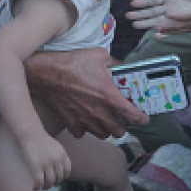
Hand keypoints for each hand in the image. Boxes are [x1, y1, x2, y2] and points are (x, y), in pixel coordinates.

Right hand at [20, 132, 71, 190]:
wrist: (31, 133)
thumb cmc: (40, 139)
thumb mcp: (55, 146)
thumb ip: (59, 156)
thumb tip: (59, 167)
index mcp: (62, 154)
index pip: (67, 170)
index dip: (63, 176)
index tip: (58, 179)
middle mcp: (57, 160)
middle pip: (59, 178)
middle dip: (54, 183)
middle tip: (49, 184)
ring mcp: (47, 164)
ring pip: (50, 182)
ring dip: (46, 187)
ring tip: (42, 187)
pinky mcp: (36, 167)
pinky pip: (39, 182)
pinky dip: (37, 187)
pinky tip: (34, 188)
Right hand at [24, 48, 147, 138]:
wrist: (46, 73)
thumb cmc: (72, 63)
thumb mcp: (98, 55)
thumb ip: (113, 63)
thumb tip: (120, 67)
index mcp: (109, 96)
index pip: (132, 115)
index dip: (142, 119)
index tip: (144, 118)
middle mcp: (98, 111)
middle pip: (118, 132)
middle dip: (123, 127)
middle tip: (122, 119)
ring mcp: (84, 119)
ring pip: (102, 135)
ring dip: (106, 129)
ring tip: (105, 120)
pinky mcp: (70, 122)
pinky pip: (82, 133)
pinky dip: (86, 129)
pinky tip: (86, 120)